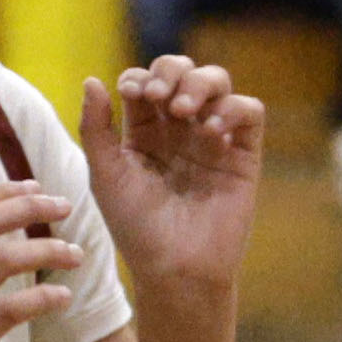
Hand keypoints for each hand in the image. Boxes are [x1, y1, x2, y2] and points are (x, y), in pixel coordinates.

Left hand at [79, 58, 263, 293]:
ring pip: (217, 82)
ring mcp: (214, 139)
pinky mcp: (244, 154)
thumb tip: (92, 80)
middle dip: (170, 71)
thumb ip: (96, 128)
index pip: (144, 83)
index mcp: (145, 133)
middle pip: (182, 72)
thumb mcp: (105, 176)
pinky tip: (211, 131)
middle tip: (158, 95)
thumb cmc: (137, 229)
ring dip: (200, 83)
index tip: (131, 94)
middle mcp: (180, 130)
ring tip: (183, 110)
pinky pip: (249, 112)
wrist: (176, 270)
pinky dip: (232, 109)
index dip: (138, 78)